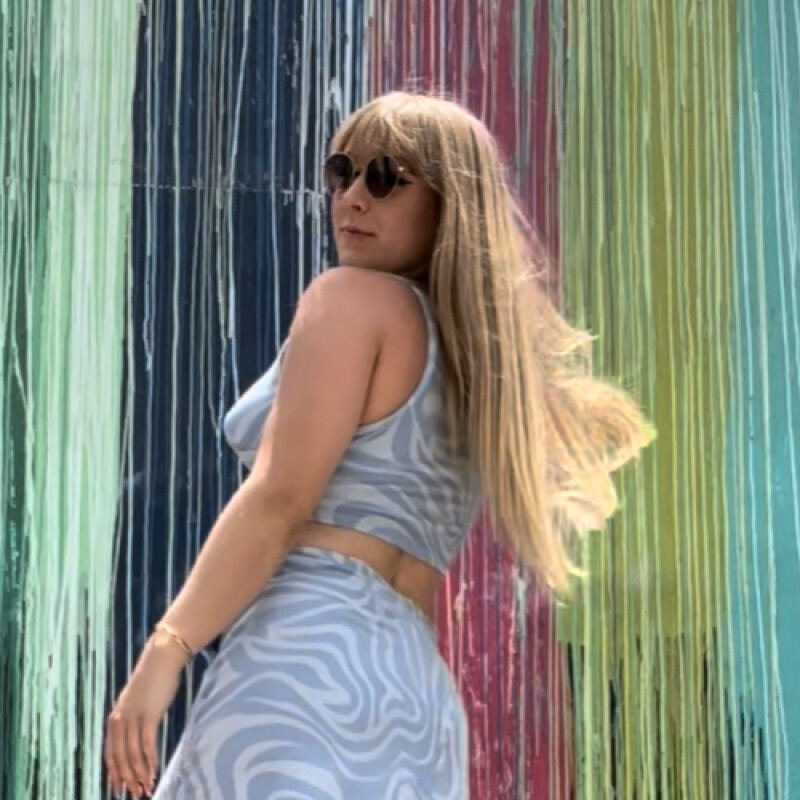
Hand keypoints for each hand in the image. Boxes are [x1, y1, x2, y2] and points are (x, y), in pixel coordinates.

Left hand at [104, 635, 187, 797]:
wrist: (162, 658)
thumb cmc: (153, 678)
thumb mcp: (136, 701)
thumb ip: (132, 719)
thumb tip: (135, 738)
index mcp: (115, 718)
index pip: (109, 753)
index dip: (114, 773)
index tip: (119, 788)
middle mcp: (120, 720)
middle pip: (120, 757)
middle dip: (127, 778)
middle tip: (134, 793)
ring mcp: (134, 717)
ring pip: (133, 754)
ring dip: (140, 773)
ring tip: (146, 787)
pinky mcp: (150, 715)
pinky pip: (147, 744)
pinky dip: (150, 761)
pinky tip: (154, 771)